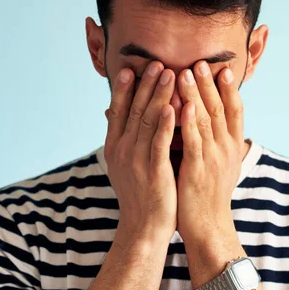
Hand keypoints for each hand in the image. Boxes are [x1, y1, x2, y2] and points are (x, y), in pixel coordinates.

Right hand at [104, 61, 177, 241]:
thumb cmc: (139, 195)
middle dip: (144, 85)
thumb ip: (124, 140)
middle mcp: (122, 151)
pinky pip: (160, 143)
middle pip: (133, 111)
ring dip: (158, 96)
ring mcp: (137, 160)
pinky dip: (166, 124)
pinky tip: (174, 107)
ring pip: (147, 121)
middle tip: (154, 62)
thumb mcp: (124, 165)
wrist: (143, 228)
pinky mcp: (154, 171)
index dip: (124, 89)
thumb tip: (118, 118)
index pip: (118, 112)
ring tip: (168, 73)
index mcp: (114, 148)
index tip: (130, 68)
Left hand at [175, 61, 245, 243]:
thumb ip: (214, 140)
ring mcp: (213, 159)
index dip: (229, 89)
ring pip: (206, 121)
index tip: (223, 68)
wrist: (208, 226)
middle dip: (210, 84)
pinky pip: (193, 142)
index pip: (234, 111)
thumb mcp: (218, 163)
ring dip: (196, 95)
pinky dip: (188, 122)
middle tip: (201, 62)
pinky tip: (181, 106)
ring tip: (186, 73)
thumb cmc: (208, 193)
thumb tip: (206, 120)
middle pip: (220, 109)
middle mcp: (227, 149)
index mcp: (232, 146)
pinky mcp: (198, 170)